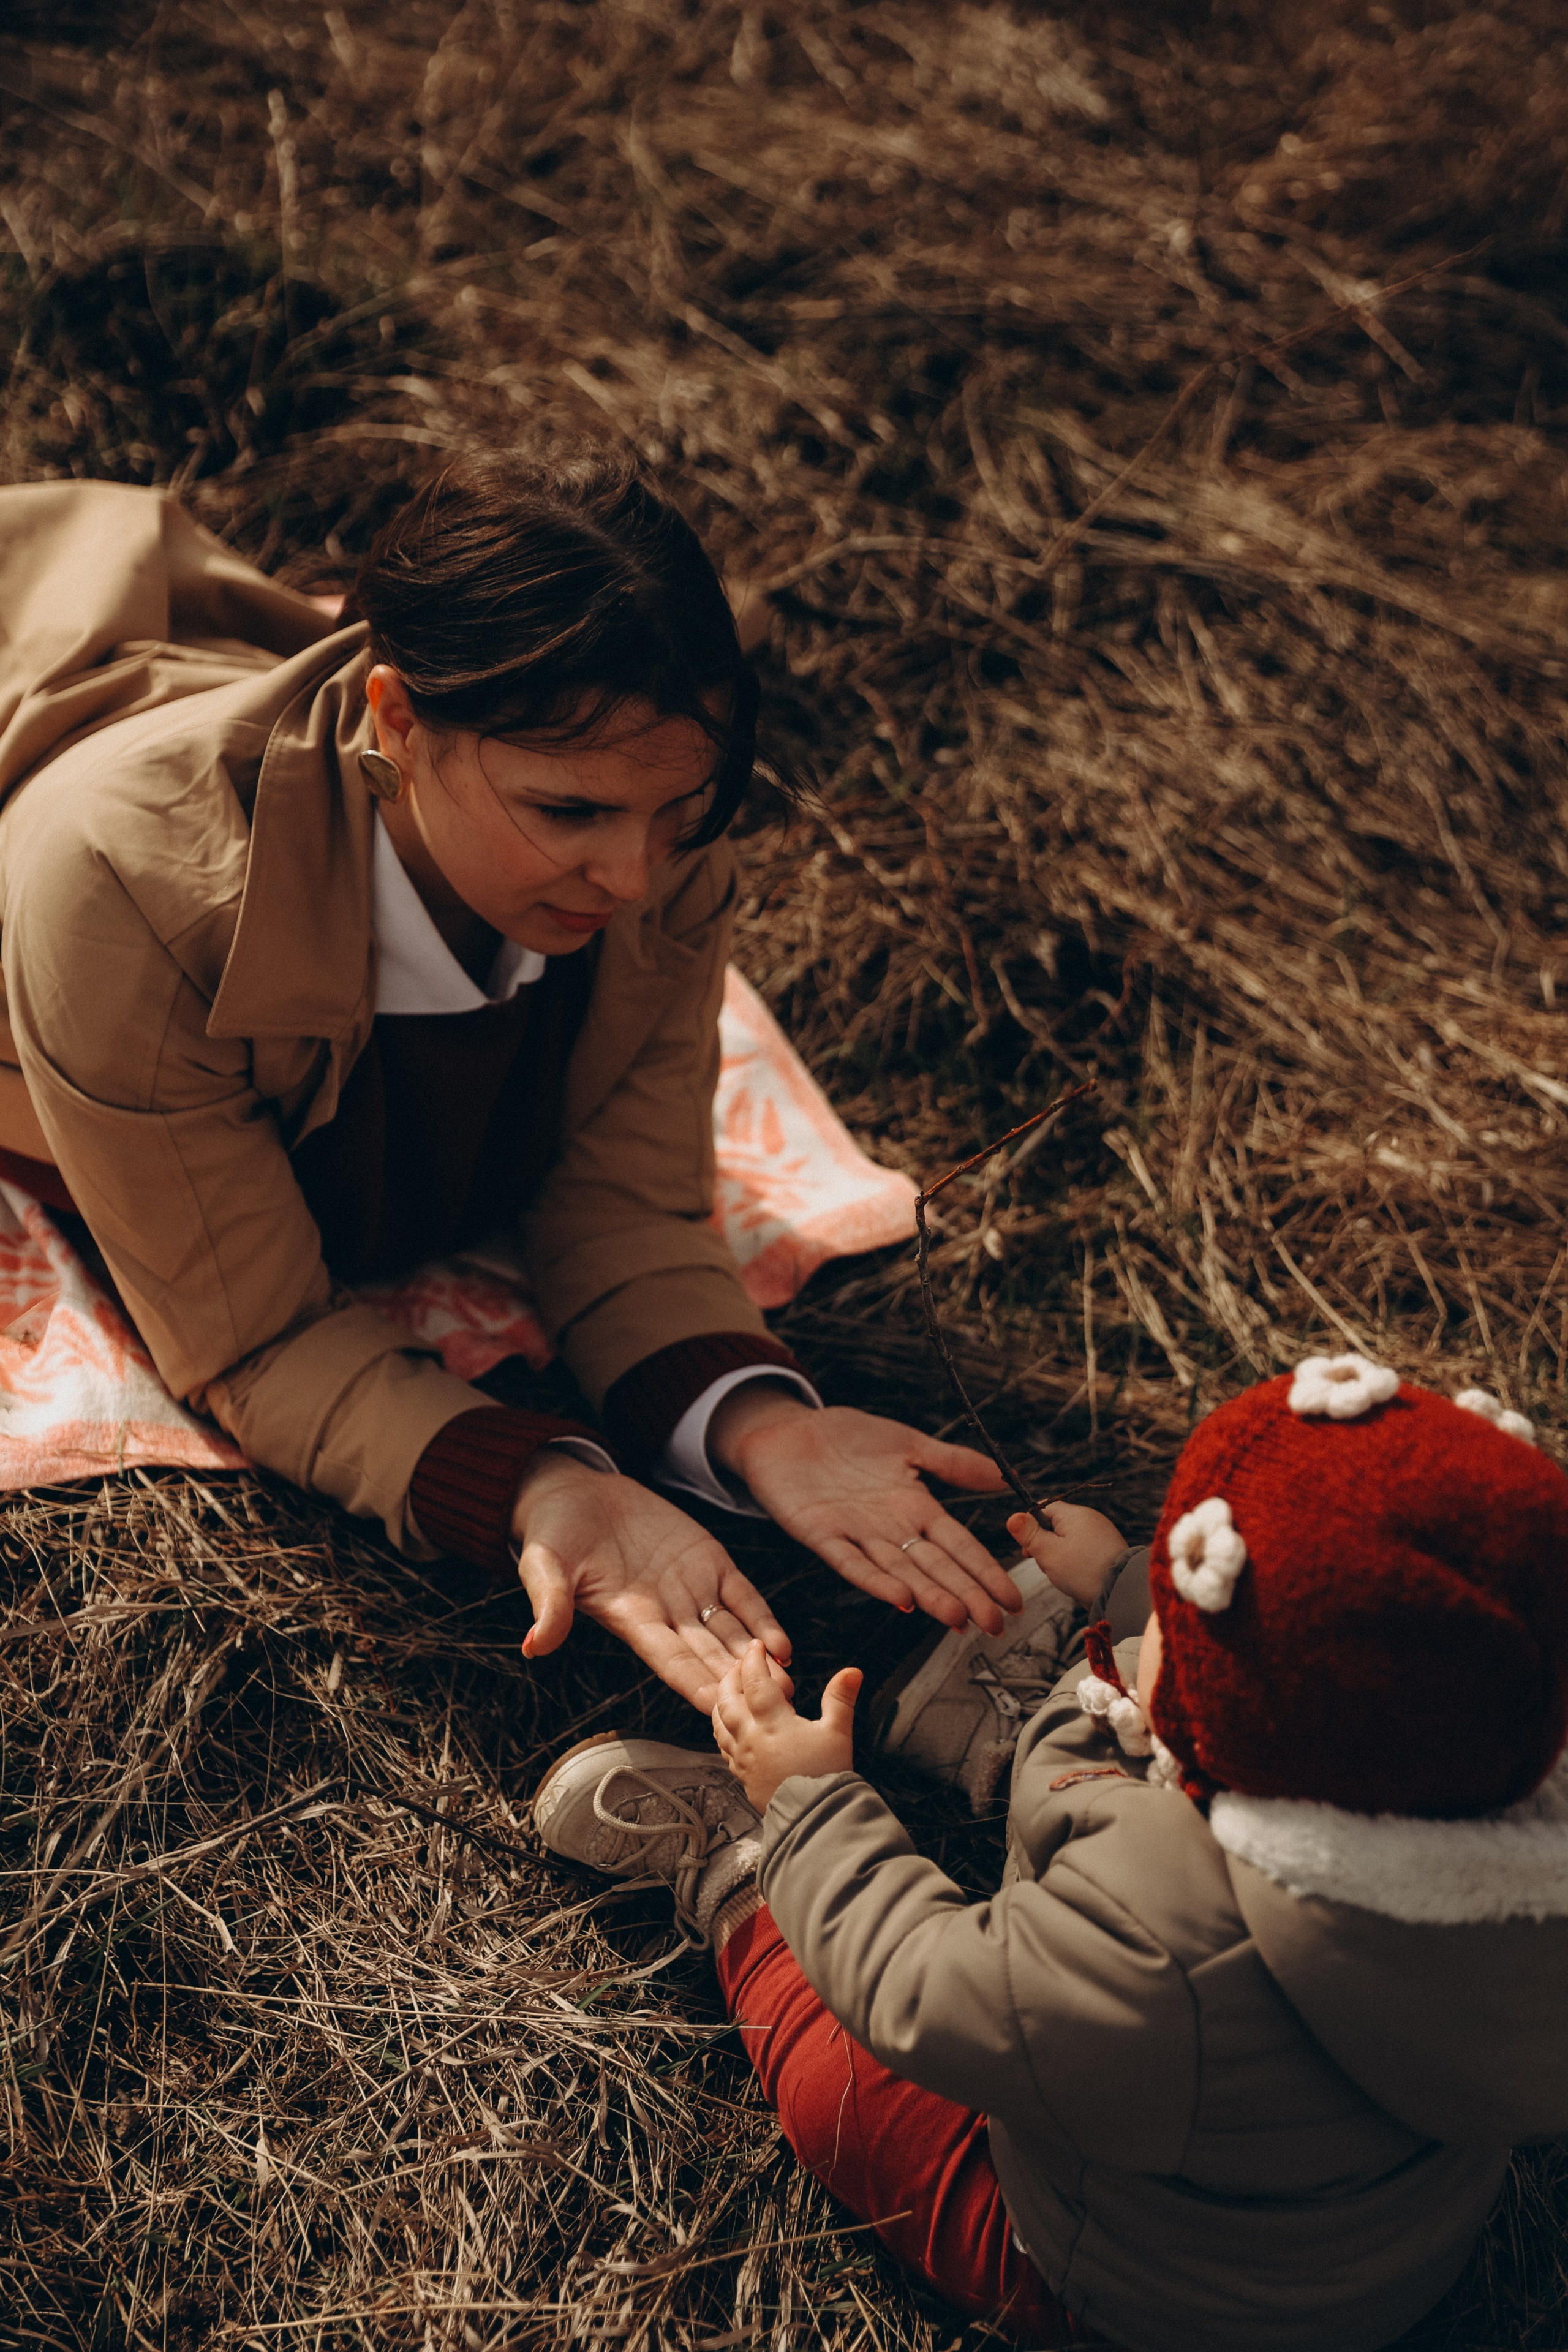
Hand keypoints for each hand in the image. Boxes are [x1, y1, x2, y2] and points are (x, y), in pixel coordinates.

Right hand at [510, 1454, 793, 1712]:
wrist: (575, 1492)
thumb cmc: (553, 1532)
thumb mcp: (544, 1565)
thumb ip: (548, 1604)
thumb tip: (533, 1646)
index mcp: (629, 1619)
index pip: (668, 1660)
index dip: (694, 1683)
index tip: (718, 1708)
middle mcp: (665, 1612)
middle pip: (708, 1655)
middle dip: (738, 1682)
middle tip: (772, 1706)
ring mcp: (690, 1588)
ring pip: (731, 1633)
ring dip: (758, 1660)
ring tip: (786, 1685)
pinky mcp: (707, 1560)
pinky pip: (741, 1596)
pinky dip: (762, 1619)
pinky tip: (782, 1646)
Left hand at [711, 1389, 1021, 1635]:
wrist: (786, 1431)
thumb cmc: (847, 1438)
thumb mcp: (907, 1443)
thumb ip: (952, 1462)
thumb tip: (1003, 1476)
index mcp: (915, 1507)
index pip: (959, 1545)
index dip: (986, 1572)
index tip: (1013, 1601)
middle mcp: (890, 1528)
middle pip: (936, 1566)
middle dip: (967, 1595)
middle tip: (996, 1625)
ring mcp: (857, 1534)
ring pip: (901, 1571)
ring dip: (929, 1595)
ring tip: (959, 1617)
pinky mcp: (820, 1533)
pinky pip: (850, 1561)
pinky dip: (875, 1580)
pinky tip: (901, 1598)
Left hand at [713, 1639, 861, 1811]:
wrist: (813, 1818)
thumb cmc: (826, 1775)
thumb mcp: (838, 1733)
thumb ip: (841, 1698)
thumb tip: (852, 1671)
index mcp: (773, 1722)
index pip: (756, 1681)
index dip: (754, 1659)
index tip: (756, 1646)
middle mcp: (751, 1737)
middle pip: (727, 1698)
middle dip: (731, 1676)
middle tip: (739, 1663)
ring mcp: (743, 1757)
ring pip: (718, 1721)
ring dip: (721, 1700)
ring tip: (728, 1689)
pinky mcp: (741, 1774)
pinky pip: (723, 1745)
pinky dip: (722, 1727)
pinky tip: (728, 1725)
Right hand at [1006, 1501, 1126, 1607]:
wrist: (1121, 1592)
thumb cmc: (1083, 1571)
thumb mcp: (1048, 1552)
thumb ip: (1029, 1534)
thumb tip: (1013, 1517)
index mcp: (1075, 1514)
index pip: (1044, 1508)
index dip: (1031, 1525)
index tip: (1028, 1547)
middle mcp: (1090, 1519)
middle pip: (1055, 1525)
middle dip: (1045, 1545)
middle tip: (1046, 1564)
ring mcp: (1101, 1534)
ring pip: (1068, 1540)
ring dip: (1059, 1555)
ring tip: (1063, 1573)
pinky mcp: (1107, 1549)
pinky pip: (1082, 1550)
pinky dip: (1074, 1562)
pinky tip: (1076, 1576)